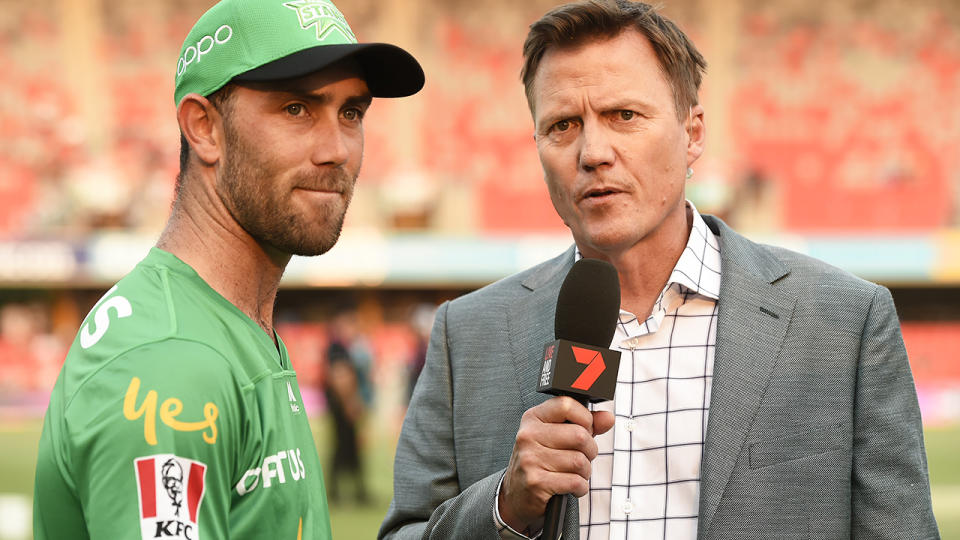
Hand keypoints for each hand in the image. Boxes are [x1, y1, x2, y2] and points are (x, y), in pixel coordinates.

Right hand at [498, 396, 614, 532]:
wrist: (517, 495)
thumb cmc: (542, 462)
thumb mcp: (558, 437)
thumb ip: (585, 425)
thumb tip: (608, 418)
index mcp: (533, 418)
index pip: (566, 405)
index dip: (585, 418)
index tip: (585, 430)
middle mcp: (528, 435)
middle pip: (579, 435)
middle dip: (590, 451)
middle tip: (583, 457)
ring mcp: (530, 459)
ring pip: (580, 461)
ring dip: (585, 472)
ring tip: (575, 474)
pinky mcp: (536, 482)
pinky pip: (575, 482)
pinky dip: (581, 488)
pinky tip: (572, 487)